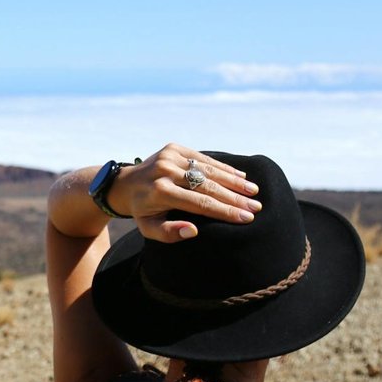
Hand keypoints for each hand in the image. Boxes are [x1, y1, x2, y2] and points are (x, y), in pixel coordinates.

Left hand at [111, 144, 261, 242]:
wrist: (124, 185)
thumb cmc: (142, 212)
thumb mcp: (149, 229)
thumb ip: (169, 233)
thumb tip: (194, 231)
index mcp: (160, 192)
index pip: (200, 203)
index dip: (225, 211)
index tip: (247, 218)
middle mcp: (165, 171)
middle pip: (208, 186)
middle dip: (235, 198)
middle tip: (256, 207)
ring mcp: (170, 156)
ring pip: (208, 170)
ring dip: (233, 181)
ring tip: (253, 191)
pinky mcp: (174, 148)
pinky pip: (203, 158)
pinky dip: (222, 168)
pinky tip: (240, 176)